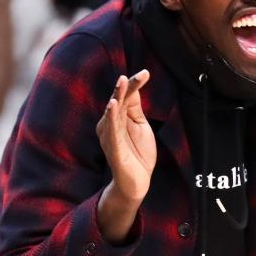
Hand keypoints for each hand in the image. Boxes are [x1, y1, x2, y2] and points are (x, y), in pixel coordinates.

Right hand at [95, 71, 155, 242]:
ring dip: (117, 97)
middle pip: (118, 101)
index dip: (133, 84)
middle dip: (125, 87)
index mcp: (117, 118)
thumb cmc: (138, 153)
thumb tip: (133, 87)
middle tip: (135, 75)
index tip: (145, 73)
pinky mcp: (113, 149)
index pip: (125, 97)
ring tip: (121, 83)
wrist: (137, 182)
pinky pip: (111, 131)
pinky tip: (112, 106)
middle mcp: (110, 125)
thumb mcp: (140, 126)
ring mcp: (110, 137)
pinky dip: (111, 118)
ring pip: (113, 113)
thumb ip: (135, 108)